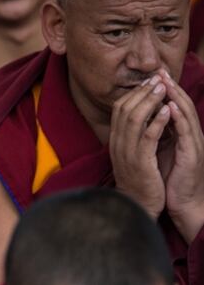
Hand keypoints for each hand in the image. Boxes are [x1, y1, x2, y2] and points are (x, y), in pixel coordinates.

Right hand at [110, 76, 170, 219]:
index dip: (134, 93)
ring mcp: (127, 152)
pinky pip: (148, 136)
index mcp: (116, 141)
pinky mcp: (140, 161)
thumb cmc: (141, 179)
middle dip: (142, 92)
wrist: (139, 205)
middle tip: (157, 79)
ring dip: (150, 101)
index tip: (149, 82)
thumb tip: (145, 115)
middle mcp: (118, 144)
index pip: (119, 109)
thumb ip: (136, 135)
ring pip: (135, 119)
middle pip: (125, 109)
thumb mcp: (134, 154)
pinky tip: (168, 110)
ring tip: (163, 89)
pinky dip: (158, 121)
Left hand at [156, 69, 203, 241]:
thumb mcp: (165, 153)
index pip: (175, 107)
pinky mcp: (192, 155)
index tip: (154, 76)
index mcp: (183, 136)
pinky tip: (172, 107)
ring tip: (166, 82)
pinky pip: (186, 133)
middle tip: (160, 71)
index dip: (166, 91)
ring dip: (176, 97)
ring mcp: (194, 144)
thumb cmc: (173, 180)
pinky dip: (179, 118)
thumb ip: (161, 136)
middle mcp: (191, 136)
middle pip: (183, 106)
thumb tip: (148, 121)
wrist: (185, 204)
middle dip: (171, 87)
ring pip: (187, 116)